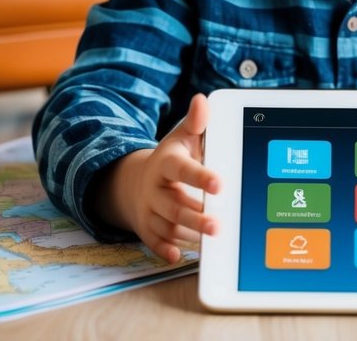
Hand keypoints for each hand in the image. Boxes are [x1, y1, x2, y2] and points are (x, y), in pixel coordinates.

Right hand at [95, 93, 220, 261]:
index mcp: (166, 164)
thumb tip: (203, 100)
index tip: (219, 184)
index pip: (182, 170)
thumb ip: (196, 123)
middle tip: (218, 225)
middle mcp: (155, 189)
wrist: (137, 182)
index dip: (200, 177)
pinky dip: (164, 249)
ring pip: (169, 226)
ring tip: (212, 239)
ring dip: (189, 234)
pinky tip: (177, 255)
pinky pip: (154, 242)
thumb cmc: (172, 160)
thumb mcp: (182, 137)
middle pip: (175, 205)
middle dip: (196, 216)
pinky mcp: (147, 229)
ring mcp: (149, 210)